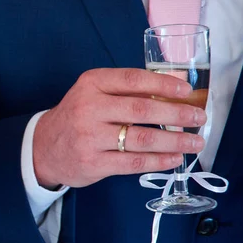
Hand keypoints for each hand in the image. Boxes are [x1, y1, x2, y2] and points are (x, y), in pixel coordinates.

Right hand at [33, 68, 206, 187]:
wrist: (44, 147)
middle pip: (142, 110)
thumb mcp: (94, 93)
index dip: (164, 84)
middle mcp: (89, 108)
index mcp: (91, 84)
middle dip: (177, 114)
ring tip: (194, 143)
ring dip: (174, 141)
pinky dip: (158, 161)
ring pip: (141, 139)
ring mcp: (90, 137)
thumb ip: (128, 89)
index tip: (187, 90)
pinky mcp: (93, 163)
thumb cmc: (77, 116)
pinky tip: (173, 159)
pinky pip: (133, 163)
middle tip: (198, 118)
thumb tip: (175, 84)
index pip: (133, 79)